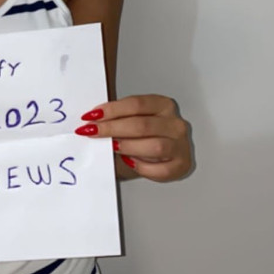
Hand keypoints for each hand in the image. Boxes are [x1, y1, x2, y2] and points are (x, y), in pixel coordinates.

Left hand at [75, 94, 192, 181]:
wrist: (167, 156)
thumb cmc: (148, 136)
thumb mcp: (136, 120)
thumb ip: (120, 118)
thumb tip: (93, 120)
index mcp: (164, 105)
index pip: (137, 104)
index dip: (112, 110)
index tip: (92, 116)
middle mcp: (175, 124)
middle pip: (142, 125)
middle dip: (113, 128)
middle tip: (92, 131)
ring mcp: (180, 145)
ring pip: (154, 146)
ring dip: (128, 147)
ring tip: (112, 147)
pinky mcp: (181, 165)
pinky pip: (160, 169)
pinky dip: (142, 166)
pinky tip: (130, 162)